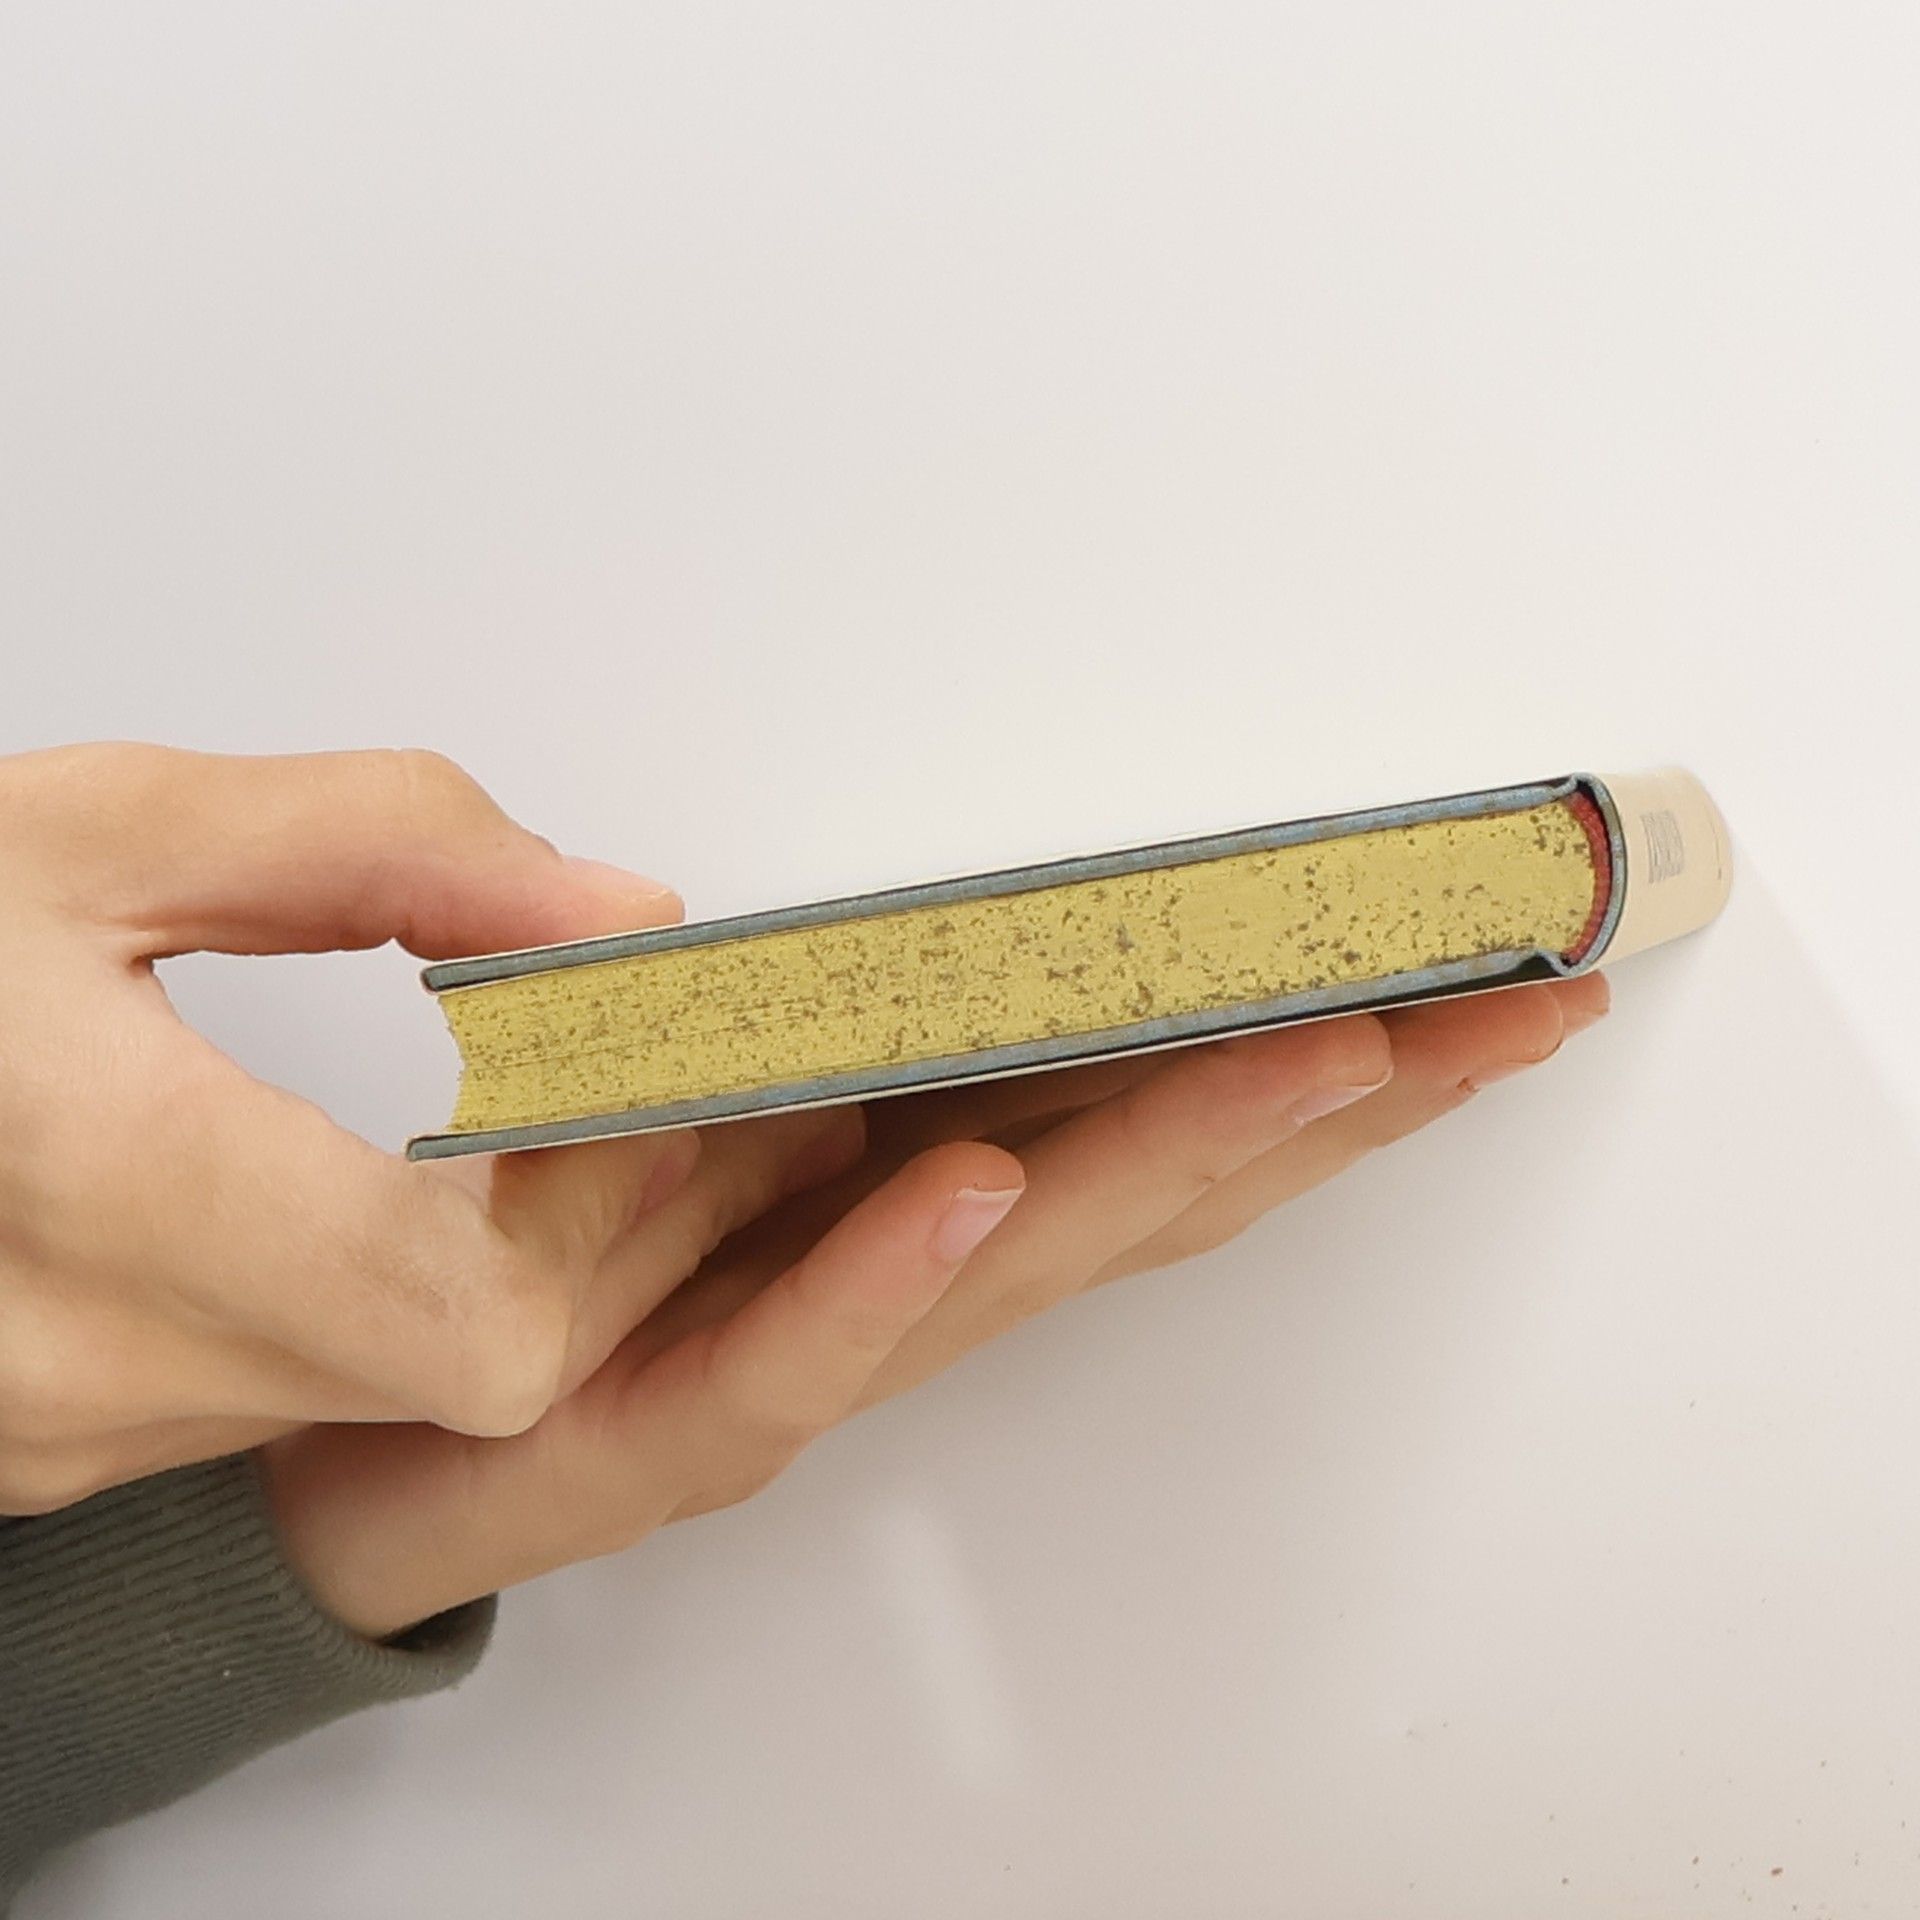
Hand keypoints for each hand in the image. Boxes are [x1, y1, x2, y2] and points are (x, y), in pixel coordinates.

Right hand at [0, 741, 791, 1511]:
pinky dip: (400, 1297)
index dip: (601, 1199)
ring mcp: (60, 1431)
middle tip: (628, 1080)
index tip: (634, 1071)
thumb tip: (616, 921)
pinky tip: (416, 1188)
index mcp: (83, 1191)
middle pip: (470, 1369)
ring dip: (507, 1258)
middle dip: (592, 1222)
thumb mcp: (103, 827)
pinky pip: (303, 1396)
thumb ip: (389, 846)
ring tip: (550, 1114)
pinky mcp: (57, 1441)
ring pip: (395, 1393)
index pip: (470, 1316)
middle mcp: (68, 1367)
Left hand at [262, 970, 1606, 1639]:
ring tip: (1335, 1062)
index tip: (1463, 961)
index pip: (1159, 1097)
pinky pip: (799, 1351)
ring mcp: (818, 1357)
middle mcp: (914, 1271)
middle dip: (1354, 1099)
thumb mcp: (700, 1079)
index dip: (1320, 1035)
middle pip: (1164, 1181)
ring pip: (1037, 1264)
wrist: (389, 1441)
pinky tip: (990, 1191)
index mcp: (929, 1174)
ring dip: (1187, 1156)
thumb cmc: (558, 1259)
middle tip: (1519, 1009)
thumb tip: (934, 900)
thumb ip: (823, 1010)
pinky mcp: (680, 1431)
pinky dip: (895, 1271)